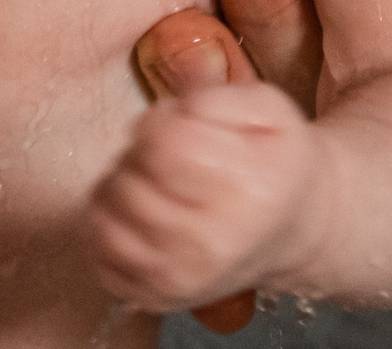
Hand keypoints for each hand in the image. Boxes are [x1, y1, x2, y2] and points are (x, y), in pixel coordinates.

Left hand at [86, 82, 321, 314]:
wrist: (293, 230)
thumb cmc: (273, 163)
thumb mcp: (266, 108)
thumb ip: (214, 94)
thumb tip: (174, 98)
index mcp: (246, 193)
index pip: (163, 145)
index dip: (162, 121)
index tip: (181, 125)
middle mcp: (212, 247)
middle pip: (130, 181)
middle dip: (139, 155)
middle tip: (169, 154)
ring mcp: (180, 279)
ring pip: (106, 217)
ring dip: (120, 187)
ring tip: (154, 181)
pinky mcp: (154, 296)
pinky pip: (98, 251)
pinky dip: (109, 224)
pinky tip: (141, 212)